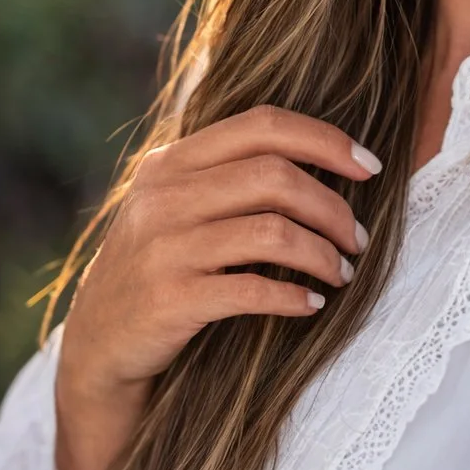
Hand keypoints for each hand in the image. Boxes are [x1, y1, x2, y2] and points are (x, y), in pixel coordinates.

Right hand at [57, 105, 376, 402]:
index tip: (370, 166)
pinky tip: (312, 305)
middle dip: (332, 206)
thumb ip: (228, 174)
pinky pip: (252, 290)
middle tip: (358, 237)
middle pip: (275, 176)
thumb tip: (326, 155)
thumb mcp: (177, 205)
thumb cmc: (160, 266)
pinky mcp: (169, 300)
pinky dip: (293, 296)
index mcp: (172, 161)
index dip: (326, 140)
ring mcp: (164, 247)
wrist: (98, 345)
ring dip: (323, 254)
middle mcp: (164, 196)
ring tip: (342, 272)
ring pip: (272, 232)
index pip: (262, 125)